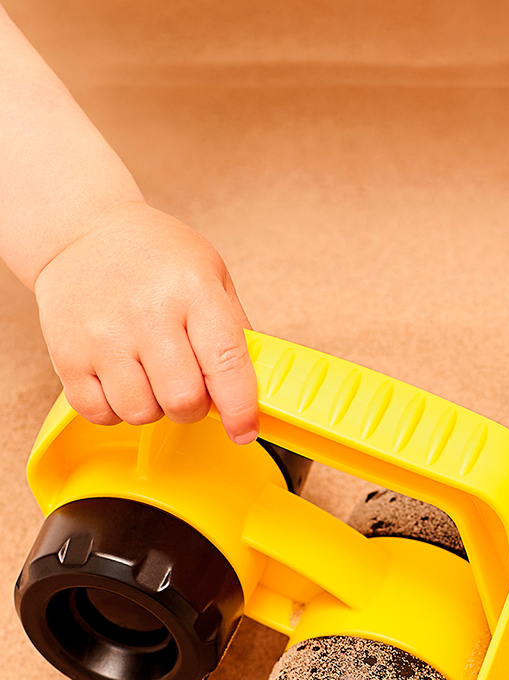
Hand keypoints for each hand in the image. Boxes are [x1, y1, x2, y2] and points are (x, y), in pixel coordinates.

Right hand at [33, 200, 258, 442]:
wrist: (81, 232)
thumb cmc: (154, 257)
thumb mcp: (211, 276)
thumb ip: (235, 332)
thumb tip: (254, 390)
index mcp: (192, 291)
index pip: (226, 365)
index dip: (240, 409)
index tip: (243, 430)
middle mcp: (145, 313)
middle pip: (182, 401)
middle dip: (193, 407)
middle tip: (188, 387)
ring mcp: (101, 335)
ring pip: (140, 413)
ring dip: (154, 409)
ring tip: (150, 378)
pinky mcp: (66, 355)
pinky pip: (99, 413)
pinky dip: (115, 410)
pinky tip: (120, 382)